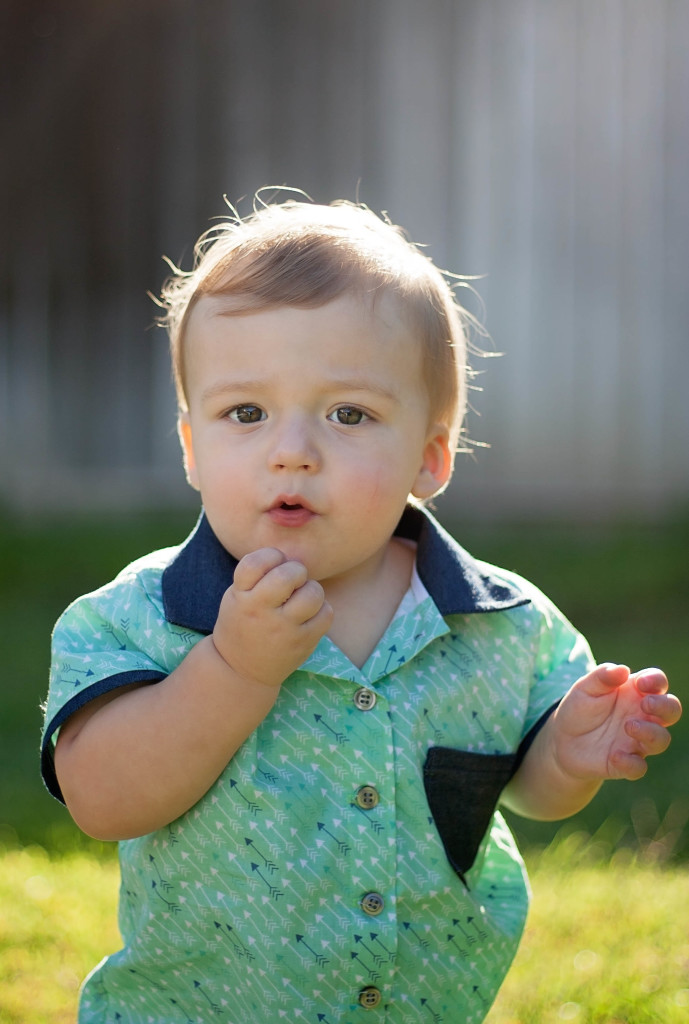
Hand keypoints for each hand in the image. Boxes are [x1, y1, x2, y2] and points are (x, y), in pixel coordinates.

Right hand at [212, 547, 333, 687]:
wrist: (242, 670)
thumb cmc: (243, 623)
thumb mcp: (236, 597)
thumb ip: (257, 575)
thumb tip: (291, 555)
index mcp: (241, 597)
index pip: (255, 563)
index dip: (271, 556)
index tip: (274, 563)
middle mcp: (261, 612)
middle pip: (289, 575)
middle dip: (296, 571)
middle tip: (293, 579)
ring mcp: (284, 629)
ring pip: (312, 593)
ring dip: (312, 589)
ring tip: (303, 596)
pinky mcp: (304, 642)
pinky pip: (326, 613)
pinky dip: (322, 608)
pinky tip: (311, 613)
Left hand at [550, 663, 681, 782]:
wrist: (561, 741)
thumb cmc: (579, 709)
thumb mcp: (585, 688)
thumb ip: (602, 677)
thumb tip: (623, 670)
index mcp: (634, 693)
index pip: (658, 682)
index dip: (656, 681)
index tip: (641, 684)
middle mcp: (642, 716)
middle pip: (671, 710)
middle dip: (665, 706)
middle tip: (645, 704)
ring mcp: (636, 741)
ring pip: (662, 740)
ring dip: (651, 733)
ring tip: (628, 726)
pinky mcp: (626, 763)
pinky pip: (639, 767)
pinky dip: (631, 763)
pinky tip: (614, 755)